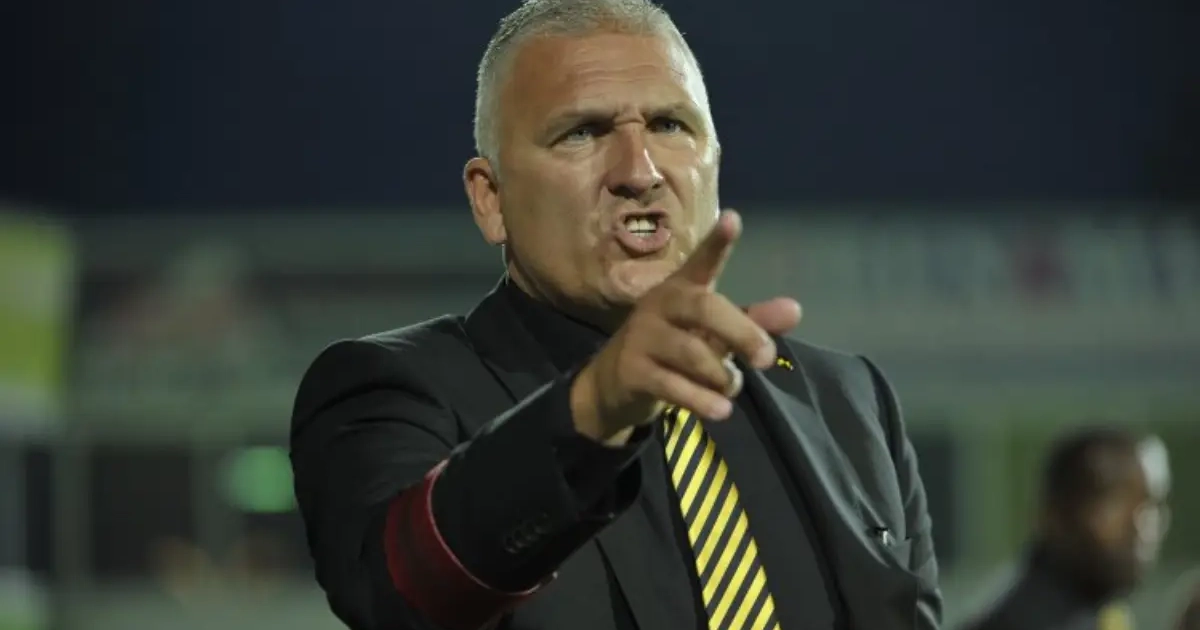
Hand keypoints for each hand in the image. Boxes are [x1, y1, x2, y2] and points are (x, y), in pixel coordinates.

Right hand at [571, 210, 801, 443]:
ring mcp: (642, 337)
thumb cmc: (673, 346)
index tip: (733, 219)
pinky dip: (702, 400)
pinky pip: (673, 386)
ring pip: (692, 353)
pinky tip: (721, 409)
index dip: (718, 242)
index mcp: (683, 288)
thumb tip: (796, 310)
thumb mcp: (713, 333)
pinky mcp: (632, 371)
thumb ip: (754, 321)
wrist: (614, 382)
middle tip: (766, 358)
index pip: (702, 261)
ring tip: (732, 387)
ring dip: (722, 375)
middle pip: (705, 308)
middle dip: (741, 332)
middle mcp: (661, 305)